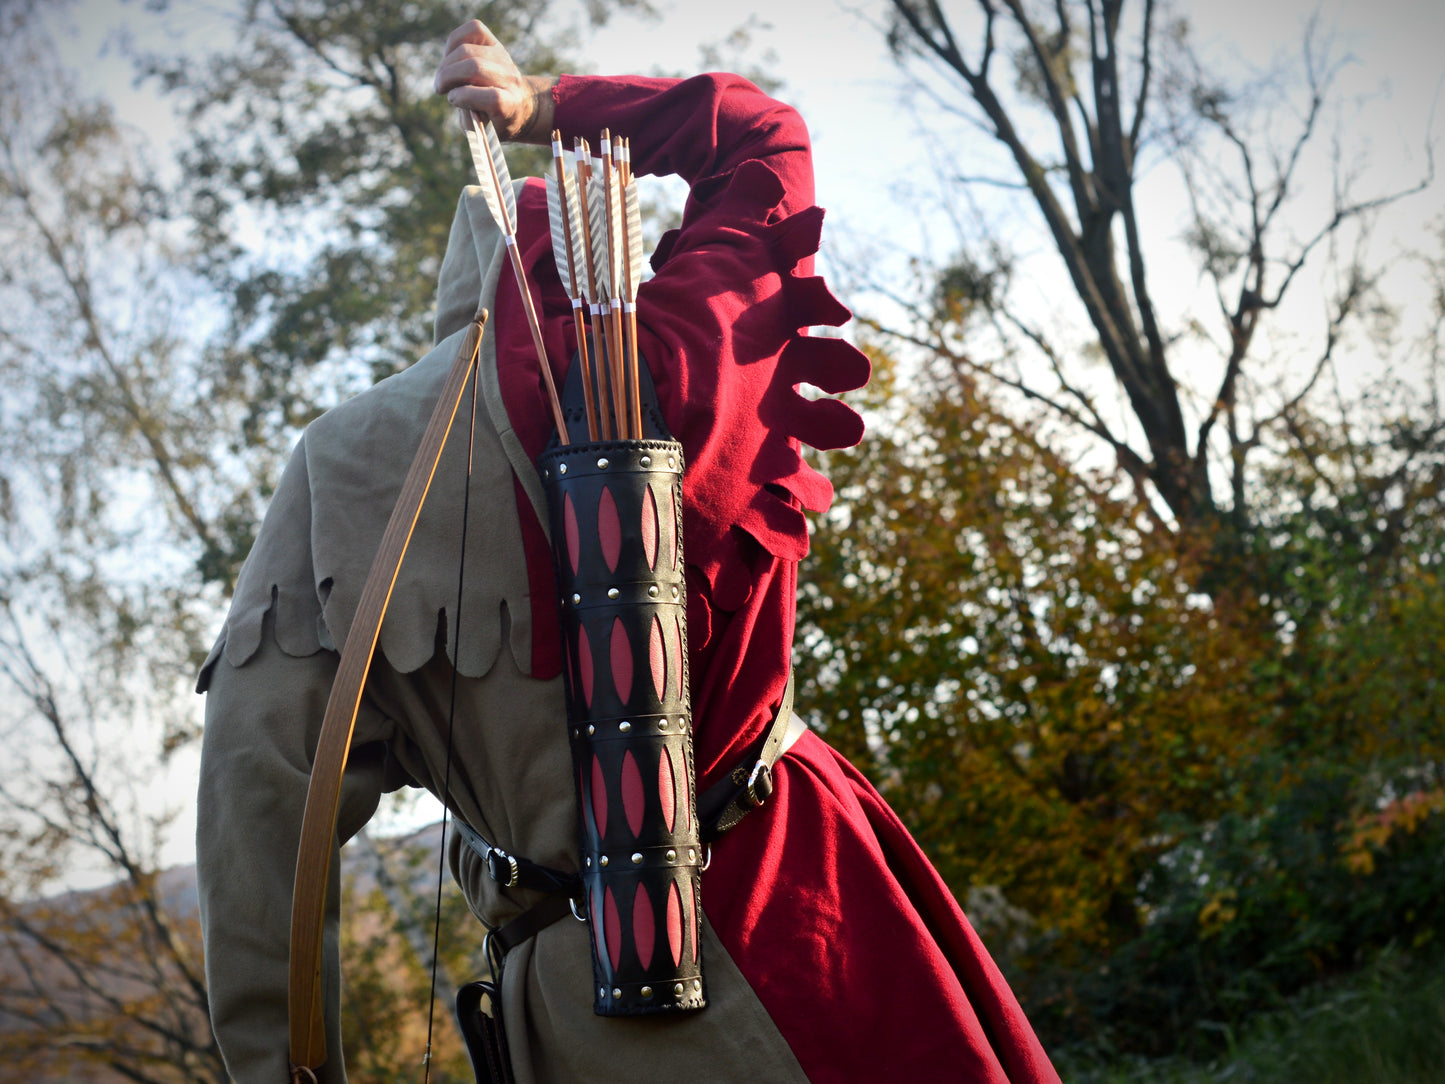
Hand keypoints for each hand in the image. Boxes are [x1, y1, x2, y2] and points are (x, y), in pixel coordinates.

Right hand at [434, 20, 555, 143]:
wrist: (519, 105)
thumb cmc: (494, 121)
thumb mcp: (482, 132)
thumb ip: (468, 120)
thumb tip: (456, 95)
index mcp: (511, 104)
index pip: (491, 97)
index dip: (464, 97)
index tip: (452, 100)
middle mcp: (511, 78)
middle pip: (474, 67)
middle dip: (448, 76)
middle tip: (440, 87)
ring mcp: (504, 58)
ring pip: (467, 50)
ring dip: (447, 63)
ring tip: (444, 76)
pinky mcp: (495, 43)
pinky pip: (473, 29)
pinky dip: (454, 41)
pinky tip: (451, 57)